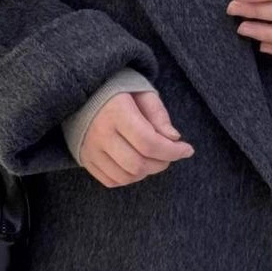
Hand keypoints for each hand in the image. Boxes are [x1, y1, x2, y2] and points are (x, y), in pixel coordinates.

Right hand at [78, 88, 194, 187]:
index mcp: (115, 112)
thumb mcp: (142, 92)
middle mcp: (100, 133)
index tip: (187, 150)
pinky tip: (137, 164)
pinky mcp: (85, 159)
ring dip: (147, 172)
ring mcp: (90, 149)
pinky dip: (129, 178)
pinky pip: (111, 181)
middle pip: (138, 164)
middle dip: (162, 163)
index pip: (148, 143)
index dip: (172, 152)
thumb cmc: (119, 90)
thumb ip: (159, 115)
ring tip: (154, 158)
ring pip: (126, 177)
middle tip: (170, 154)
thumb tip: (174, 138)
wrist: (83, 92)